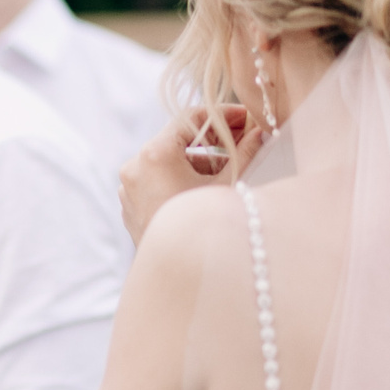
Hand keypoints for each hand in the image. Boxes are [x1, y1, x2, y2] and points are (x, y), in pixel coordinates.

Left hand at [119, 108, 265, 244]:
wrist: (178, 273)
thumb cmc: (203, 227)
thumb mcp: (229, 185)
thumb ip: (246, 152)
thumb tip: (261, 131)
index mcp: (154, 154)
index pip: (189, 118)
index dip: (221, 115)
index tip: (245, 118)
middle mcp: (134, 166)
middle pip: (178, 139)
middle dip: (213, 140)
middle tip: (245, 139)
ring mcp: (128, 186)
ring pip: (169, 161)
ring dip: (200, 161)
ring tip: (232, 170)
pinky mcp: (130, 203)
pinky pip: (158, 180)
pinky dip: (182, 178)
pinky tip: (208, 189)